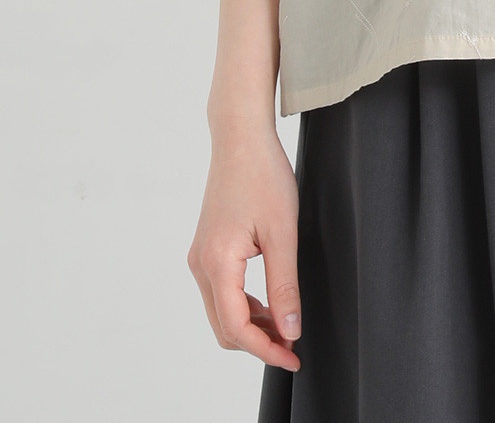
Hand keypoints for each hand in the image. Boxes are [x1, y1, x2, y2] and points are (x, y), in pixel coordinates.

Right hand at [186, 126, 302, 371]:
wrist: (240, 138)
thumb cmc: (263, 175)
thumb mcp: (283, 232)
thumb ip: (285, 285)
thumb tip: (289, 330)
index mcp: (217, 263)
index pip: (236, 327)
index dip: (265, 350)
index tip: (293, 357)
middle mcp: (200, 264)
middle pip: (224, 327)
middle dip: (258, 344)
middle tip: (293, 346)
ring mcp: (201, 256)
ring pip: (221, 312)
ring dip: (252, 326)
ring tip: (286, 326)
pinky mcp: (207, 248)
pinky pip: (221, 292)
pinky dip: (244, 306)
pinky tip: (270, 302)